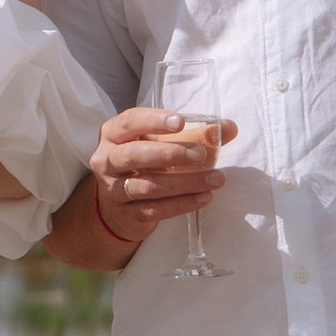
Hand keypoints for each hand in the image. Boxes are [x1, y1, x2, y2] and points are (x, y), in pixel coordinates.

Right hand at [89, 99, 236, 239]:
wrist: (119, 208)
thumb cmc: (144, 165)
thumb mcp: (161, 144)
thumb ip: (195, 135)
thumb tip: (229, 127)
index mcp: (113, 135)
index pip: (129, 122)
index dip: (154, 120)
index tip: (180, 121)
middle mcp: (106, 161)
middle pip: (134, 155)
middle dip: (170, 153)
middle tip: (201, 154)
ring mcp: (113, 190)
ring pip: (147, 186)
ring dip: (184, 182)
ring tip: (214, 179)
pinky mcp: (125, 215)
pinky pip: (154, 209)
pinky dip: (182, 204)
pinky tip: (204, 197)